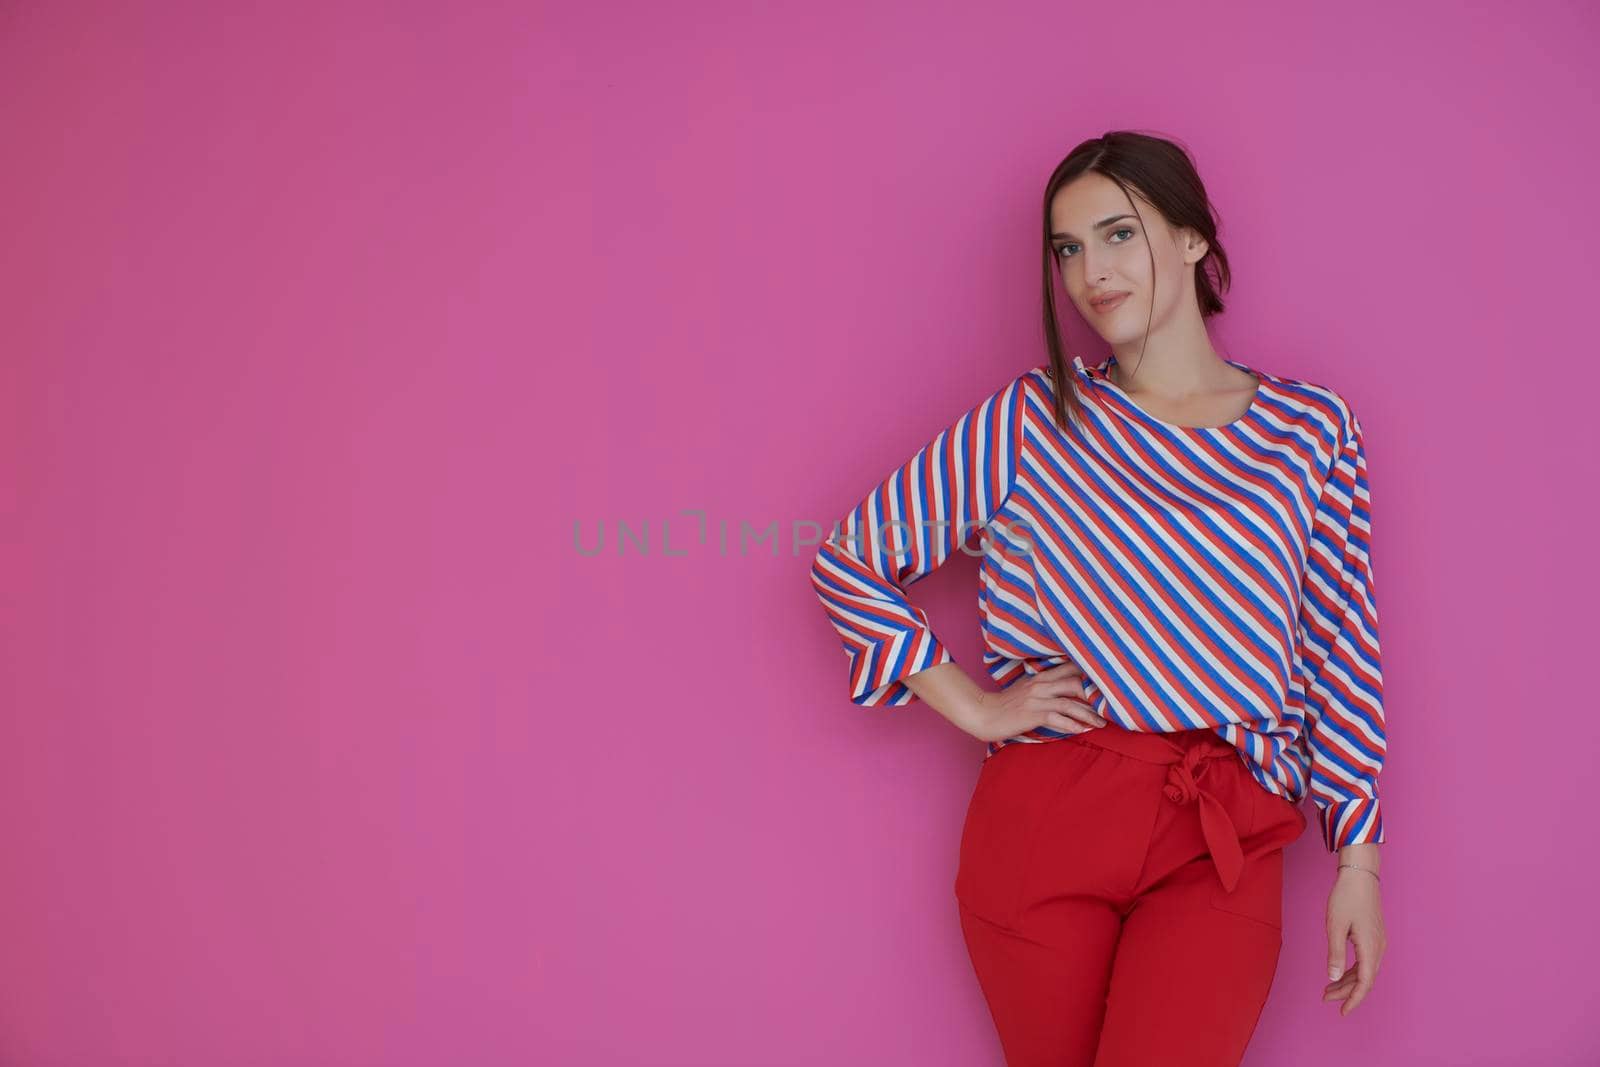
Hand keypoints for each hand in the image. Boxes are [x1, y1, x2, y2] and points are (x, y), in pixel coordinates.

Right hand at [962, 662, 1105, 743]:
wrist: (985, 714)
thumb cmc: (1007, 705)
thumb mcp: (1027, 690)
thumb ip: (1046, 688)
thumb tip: (1067, 693)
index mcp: (1041, 677)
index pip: (1070, 669)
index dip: (1090, 675)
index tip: (1106, 684)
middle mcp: (1041, 684)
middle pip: (1076, 684)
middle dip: (1096, 696)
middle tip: (1110, 707)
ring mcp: (1037, 699)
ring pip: (1071, 703)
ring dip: (1089, 714)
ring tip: (1102, 723)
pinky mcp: (1034, 713)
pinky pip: (1059, 719)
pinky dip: (1074, 725)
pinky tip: (1084, 730)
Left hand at [1322, 865, 1386, 1015]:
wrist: (1360, 875)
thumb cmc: (1346, 897)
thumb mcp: (1335, 926)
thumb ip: (1334, 953)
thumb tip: (1332, 977)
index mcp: (1371, 948)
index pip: (1365, 983)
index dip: (1354, 999)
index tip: (1342, 1012)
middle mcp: (1379, 948)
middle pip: (1365, 979)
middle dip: (1346, 991)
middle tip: (1325, 997)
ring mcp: (1378, 942)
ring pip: (1365, 970)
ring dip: (1348, 981)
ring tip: (1328, 988)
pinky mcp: (1374, 936)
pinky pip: (1365, 960)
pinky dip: (1353, 970)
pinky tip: (1339, 971)